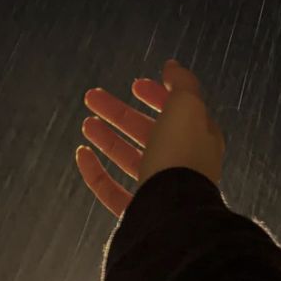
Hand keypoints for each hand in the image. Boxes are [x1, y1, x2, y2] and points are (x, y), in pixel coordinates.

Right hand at [76, 59, 225, 216]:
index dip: (158, 95)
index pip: (179, 111)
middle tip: (92, 98)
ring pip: (130, 160)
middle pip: (147, 132)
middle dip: (120, 113)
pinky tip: (82, 155)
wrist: (174, 213)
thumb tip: (172, 66)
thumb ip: (182, 83)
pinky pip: (112, 190)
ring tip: (87, 124)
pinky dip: (95, 172)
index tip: (135, 85)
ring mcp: (160, 189)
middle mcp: (182, 164)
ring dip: (108, 138)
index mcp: (199, 139)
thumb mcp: (188, 107)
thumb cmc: (181, 155)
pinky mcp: (138, 212)